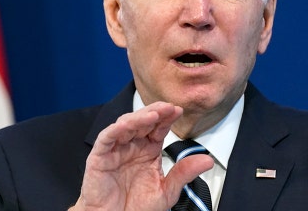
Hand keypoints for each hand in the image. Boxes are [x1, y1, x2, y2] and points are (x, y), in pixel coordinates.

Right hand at [69, 102, 214, 210]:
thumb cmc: (136, 208)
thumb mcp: (166, 191)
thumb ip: (184, 173)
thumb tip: (208, 160)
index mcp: (148, 150)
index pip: (158, 127)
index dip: (167, 117)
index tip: (179, 111)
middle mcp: (132, 146)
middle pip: (143, 120)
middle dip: (156, 111)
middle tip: (169, 107)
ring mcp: (115, 149)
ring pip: (125, 124)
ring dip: (139, 117)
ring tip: (154, 114)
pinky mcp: (99, 157)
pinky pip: (106, 138)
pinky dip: (116, 129)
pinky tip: (128, 124)